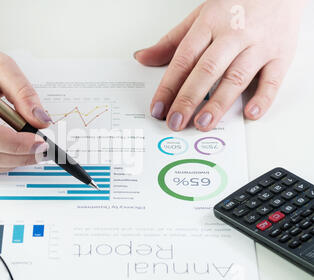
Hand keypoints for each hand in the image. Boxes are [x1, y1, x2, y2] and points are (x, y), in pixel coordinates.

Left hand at [135, 0, 305, 130]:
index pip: (183, 59)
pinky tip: (250, 114)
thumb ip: (171, 42)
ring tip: (203, 123)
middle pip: (207, 70)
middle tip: (175, 121)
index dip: (168, 87)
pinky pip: (273, 79)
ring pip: (236, 77)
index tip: (158, 108)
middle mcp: (234, 35)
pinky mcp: (281, 55)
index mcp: (209, 24)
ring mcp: (259, 45)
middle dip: (188, 99)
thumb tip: (143, 57)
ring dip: (218, 103)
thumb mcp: (200, 17)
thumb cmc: (237, 6)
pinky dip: (263, 98)